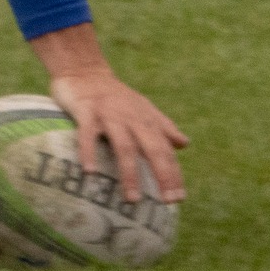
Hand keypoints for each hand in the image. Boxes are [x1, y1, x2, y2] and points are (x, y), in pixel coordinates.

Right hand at [49, 70, 190, 203]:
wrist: (84, 70)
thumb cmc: (114, 96)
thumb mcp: (142, 109)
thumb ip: (163, 127)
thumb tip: (185, 144)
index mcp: (146, 119)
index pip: (165, 149)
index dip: (174, 173)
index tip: (179, 198)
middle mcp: (131, 117)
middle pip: (152, 148)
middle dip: (162, 174)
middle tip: (167, 201)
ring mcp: (109, 114)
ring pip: (123, 145)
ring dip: (129, 172)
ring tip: (132, 199)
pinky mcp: (86, 111)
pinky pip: (87, 134)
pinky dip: (89, 152)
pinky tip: (89, 172)